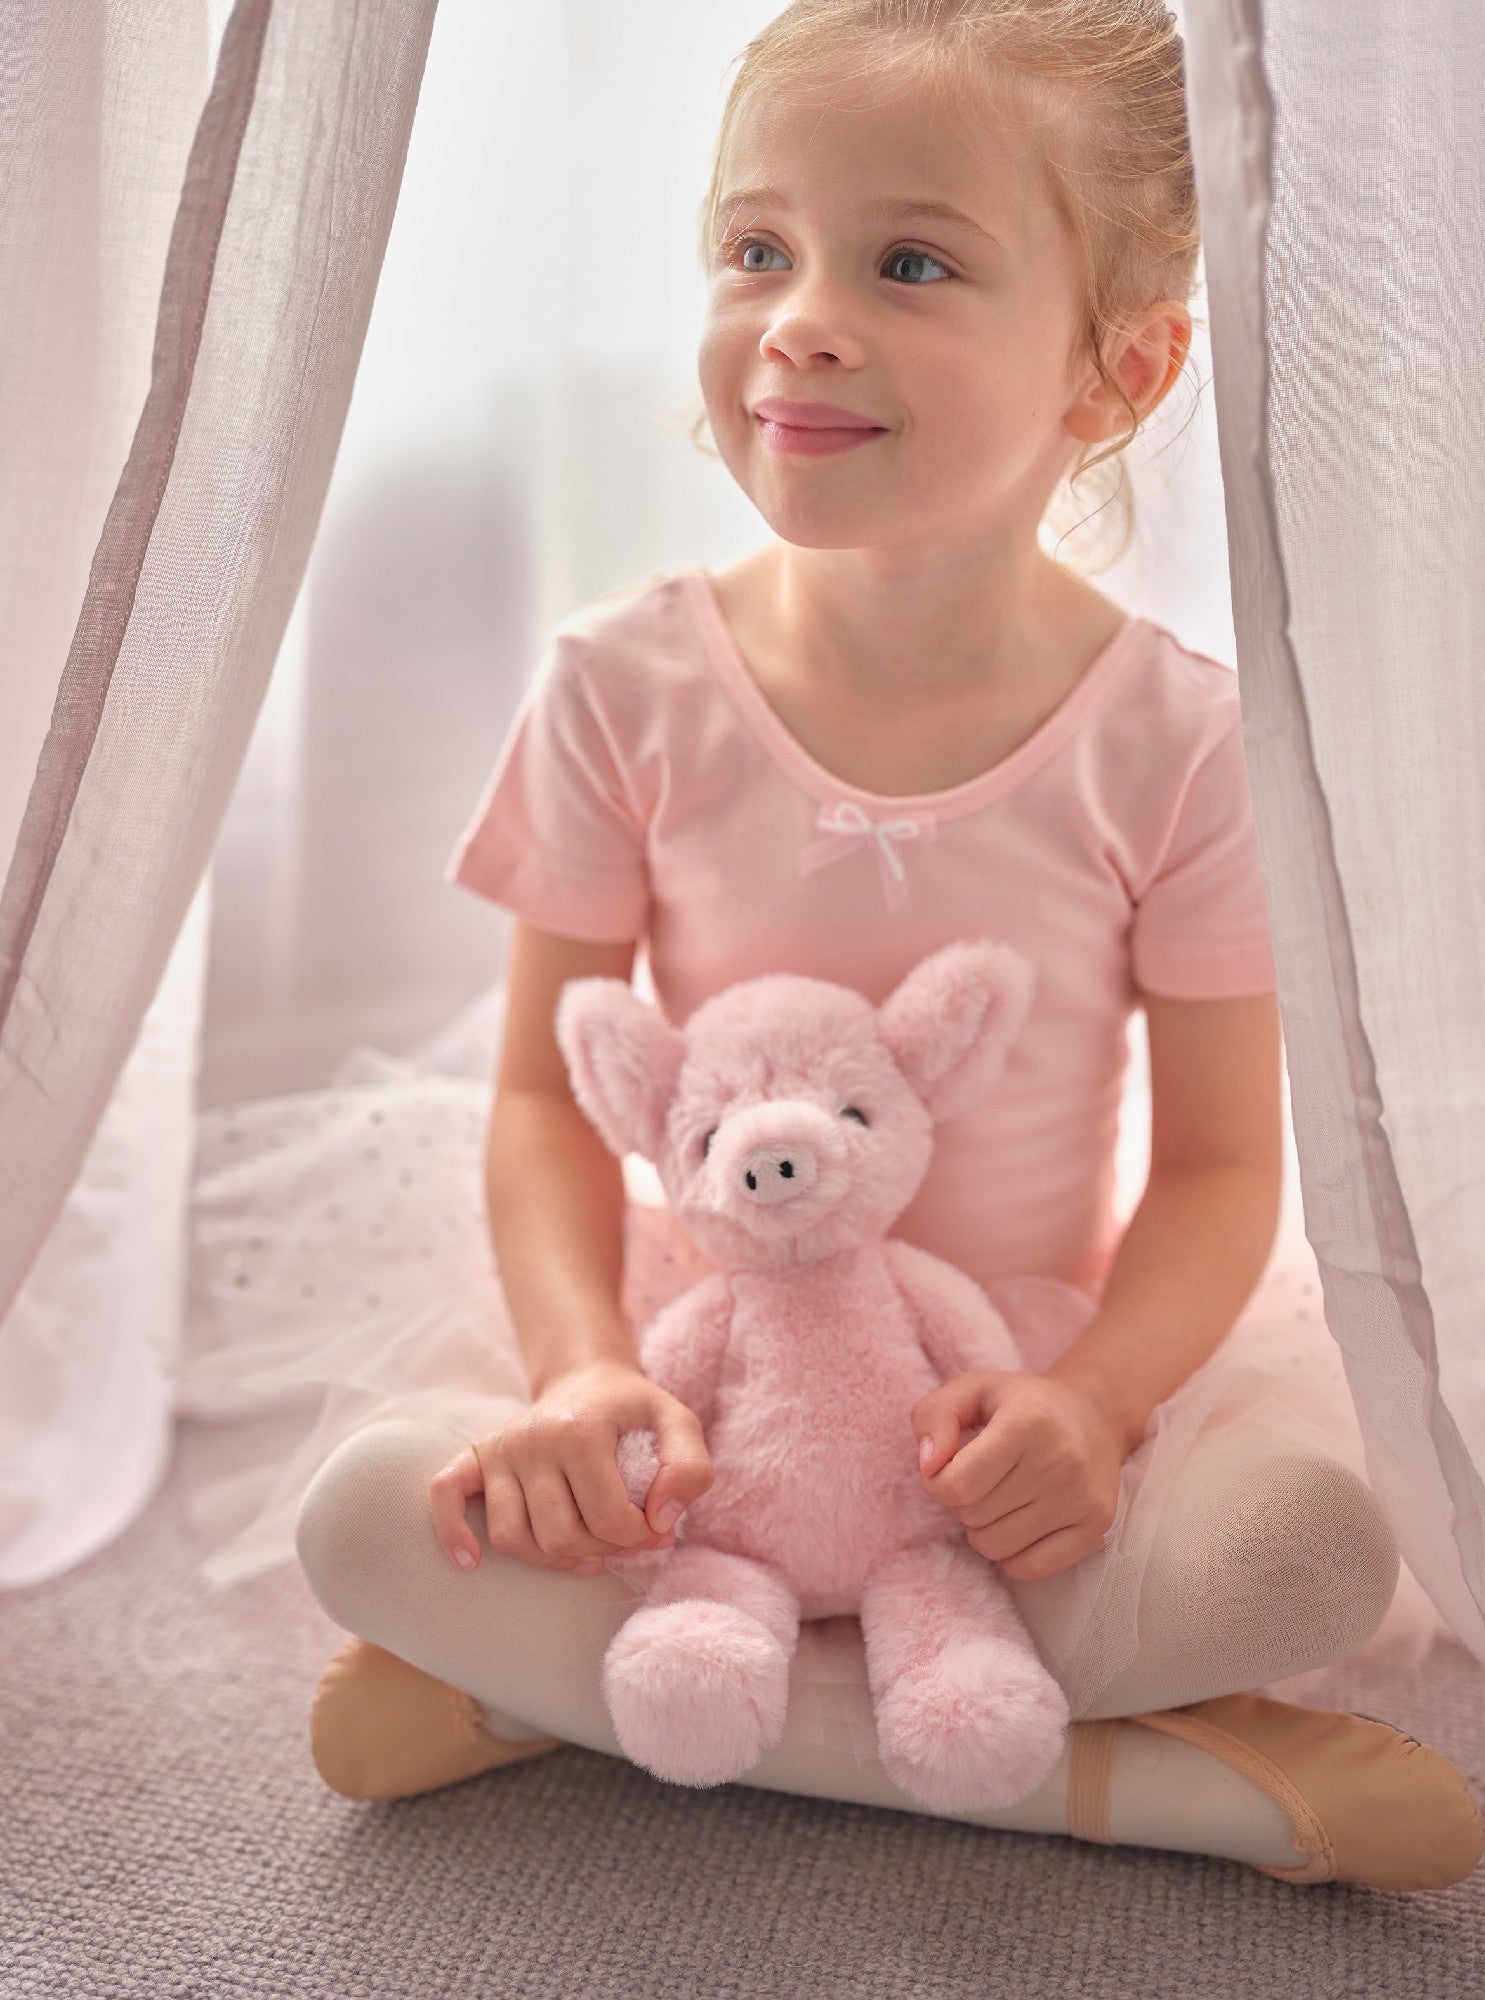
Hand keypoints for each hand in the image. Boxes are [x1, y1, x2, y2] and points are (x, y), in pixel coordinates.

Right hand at [429, 1358, 711, 1576]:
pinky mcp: (475, 1455)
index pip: (609, 1519)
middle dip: (600, 1551)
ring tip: (584, 1549)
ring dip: (550, 1558)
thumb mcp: (679, 1423)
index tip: (654, 1529)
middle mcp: (533, 1439)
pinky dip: (453, 1533)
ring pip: (511, 1537)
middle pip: (559, 1536)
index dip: (640, 1538)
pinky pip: (446, 1496)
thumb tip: (661, 1521)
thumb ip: (690, 1470)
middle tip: (621, 1539)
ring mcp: (500, 1448)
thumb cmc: (632, 1409)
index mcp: (581, 1430)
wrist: (586, 1377)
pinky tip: (471, 1561)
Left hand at [911, 1370, 1124, 1581]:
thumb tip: (928, 1467)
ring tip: (1002, 1497)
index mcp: (1027, 1422)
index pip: (957, 1485)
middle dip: (964, 1501)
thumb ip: (933, 1417)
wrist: (1094, 1416)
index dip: (937, 1482)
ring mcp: (1082, 1498)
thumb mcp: (970, 1389)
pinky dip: (1013, 1555)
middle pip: (973, 1517)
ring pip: (996, 1548)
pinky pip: (1030, 1569)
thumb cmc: (1021, 1404)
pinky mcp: (1096, 1527)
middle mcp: (1061, 1461)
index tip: (948, 1467)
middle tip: (985, 1477)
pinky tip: (1021, 1522)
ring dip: (985, 1528)